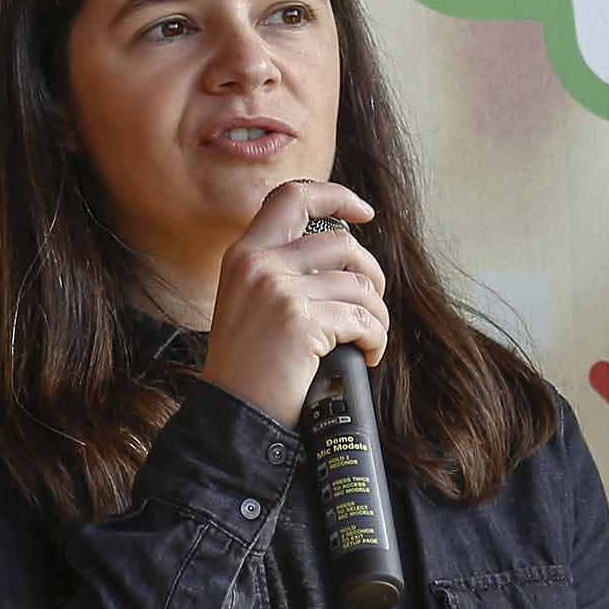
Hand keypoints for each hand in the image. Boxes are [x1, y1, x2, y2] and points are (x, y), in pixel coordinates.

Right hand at [196, 181, 385, 427]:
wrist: (232, 414)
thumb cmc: (247, 367)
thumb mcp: (248, 303)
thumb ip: (279, 272)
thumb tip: (340, 260)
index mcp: (244, 254)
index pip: (291, 197)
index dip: (335, 195)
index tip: (363, 211)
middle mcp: (259, 264)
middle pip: (342, 243)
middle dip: (371, 273)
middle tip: (372, 302)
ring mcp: (279, 291)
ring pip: (359, 285)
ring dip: (376, 315)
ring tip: (368, 339)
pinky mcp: (300, 321)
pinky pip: (362, 320)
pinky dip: (374, 340)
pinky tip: (367, 355)